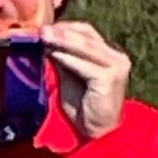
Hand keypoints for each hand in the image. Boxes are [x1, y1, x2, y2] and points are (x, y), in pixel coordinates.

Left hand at [41, 21, 129, 140]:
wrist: (99, 130)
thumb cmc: (84, 105)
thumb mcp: (71, 75)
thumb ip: (64, 59)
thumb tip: (45, 41)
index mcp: (109, 54)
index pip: (87, 32)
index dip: (65, 28)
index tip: (44, 28)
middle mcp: (116, 57)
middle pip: (86, 36)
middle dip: (61, 32)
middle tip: (41, 30)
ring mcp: (115, 67)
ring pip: (85, 47)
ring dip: (62, 41)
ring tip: (44, 37)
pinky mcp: (109, 79)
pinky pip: (84, 65)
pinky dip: (67, 58)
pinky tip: (53, 54)